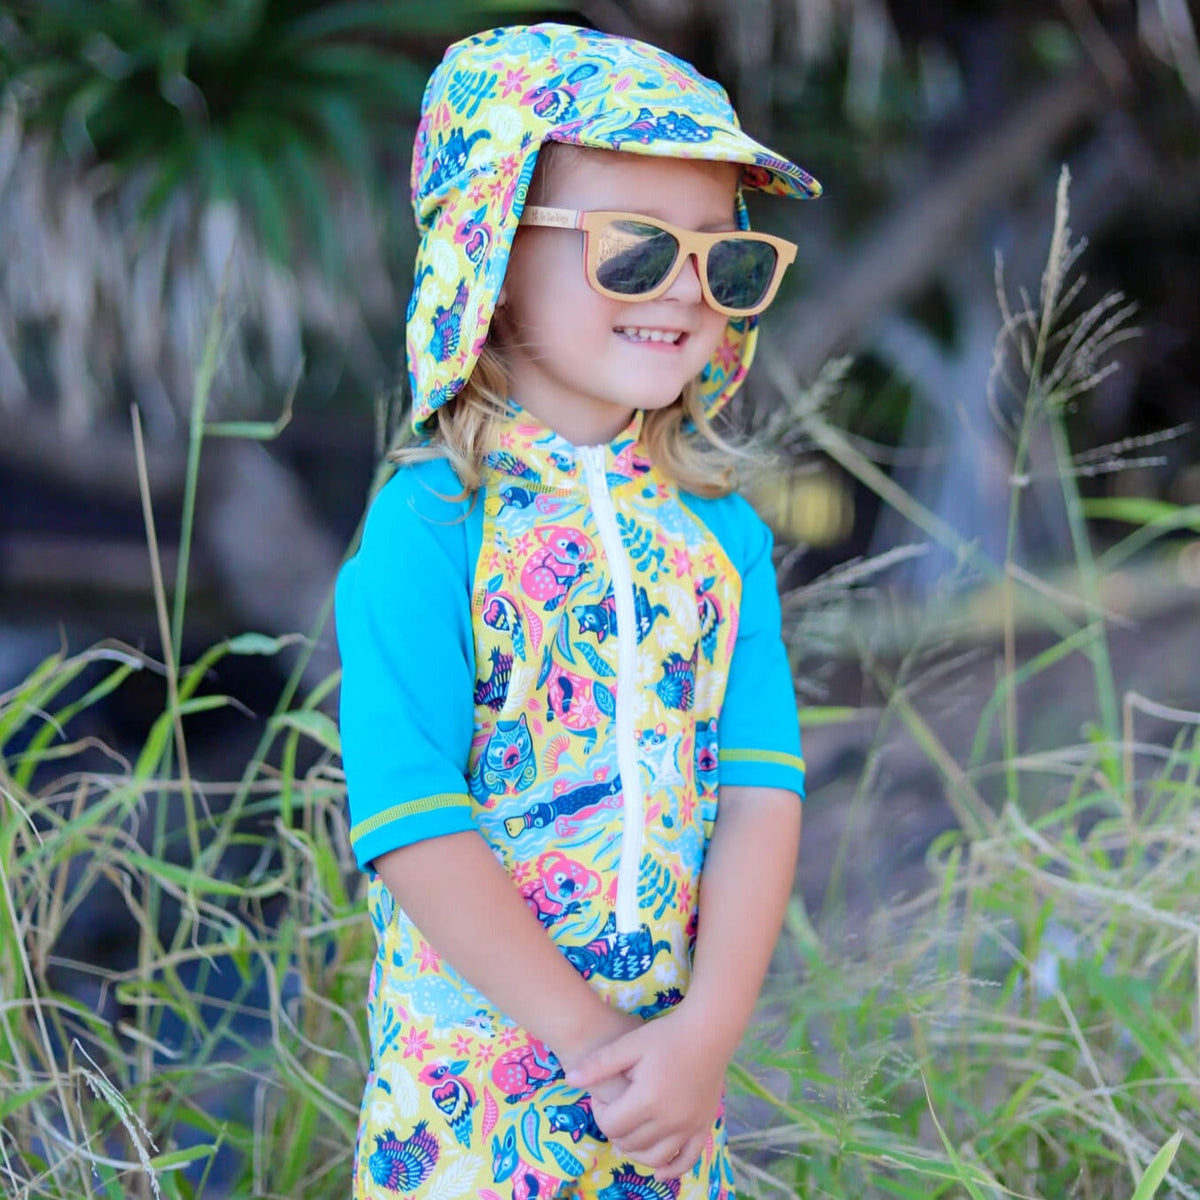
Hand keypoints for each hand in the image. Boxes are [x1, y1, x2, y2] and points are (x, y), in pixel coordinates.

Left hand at [564, 1002, 726, 1176]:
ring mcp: (688, 1126)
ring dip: (635, 1151)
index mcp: (647, 1099)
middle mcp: (669, 1119)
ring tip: (628, 1131)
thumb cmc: (666, 1035)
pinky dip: (671, 1170)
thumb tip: (569, 1080)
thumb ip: (599, 1064)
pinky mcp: (703, 1127)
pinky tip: (659, 1172)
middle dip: (615, 1129)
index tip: (601, 1095)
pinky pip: (687, 1159)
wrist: (707, 1032)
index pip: (611, 1125)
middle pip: (629, 1142)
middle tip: (614, 1107)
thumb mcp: (629, 1044)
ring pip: (654, 1156)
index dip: (599, 1112)